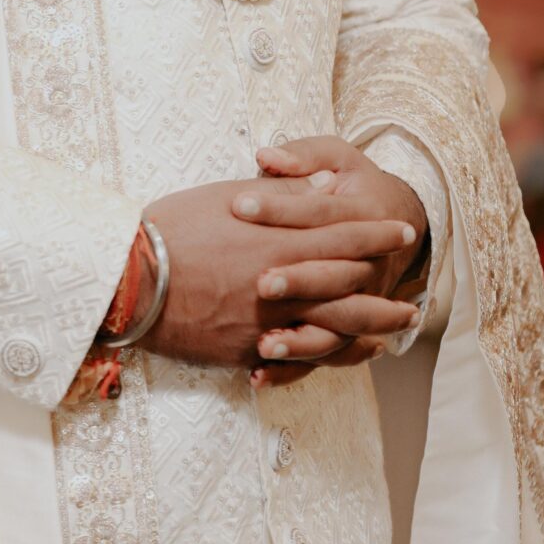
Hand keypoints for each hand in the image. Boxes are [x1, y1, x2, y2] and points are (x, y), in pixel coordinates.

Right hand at [142, 175, 421, 386]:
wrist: (129, 280)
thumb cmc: (171, 229)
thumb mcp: (225, 197)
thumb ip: (282, 195)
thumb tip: (324, 185)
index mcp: (278, 240)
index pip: (341, 234)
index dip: (375, 233)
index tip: (402, 230)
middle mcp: (282, 283)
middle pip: (349, 287)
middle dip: (385, 288)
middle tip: (414, 294)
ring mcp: (267, 321)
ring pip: (334, 329)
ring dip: (370, 328)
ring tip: (394, 330)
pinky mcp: (247, 348)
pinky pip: (298, 358)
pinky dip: (327, 357)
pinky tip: (344, 356)